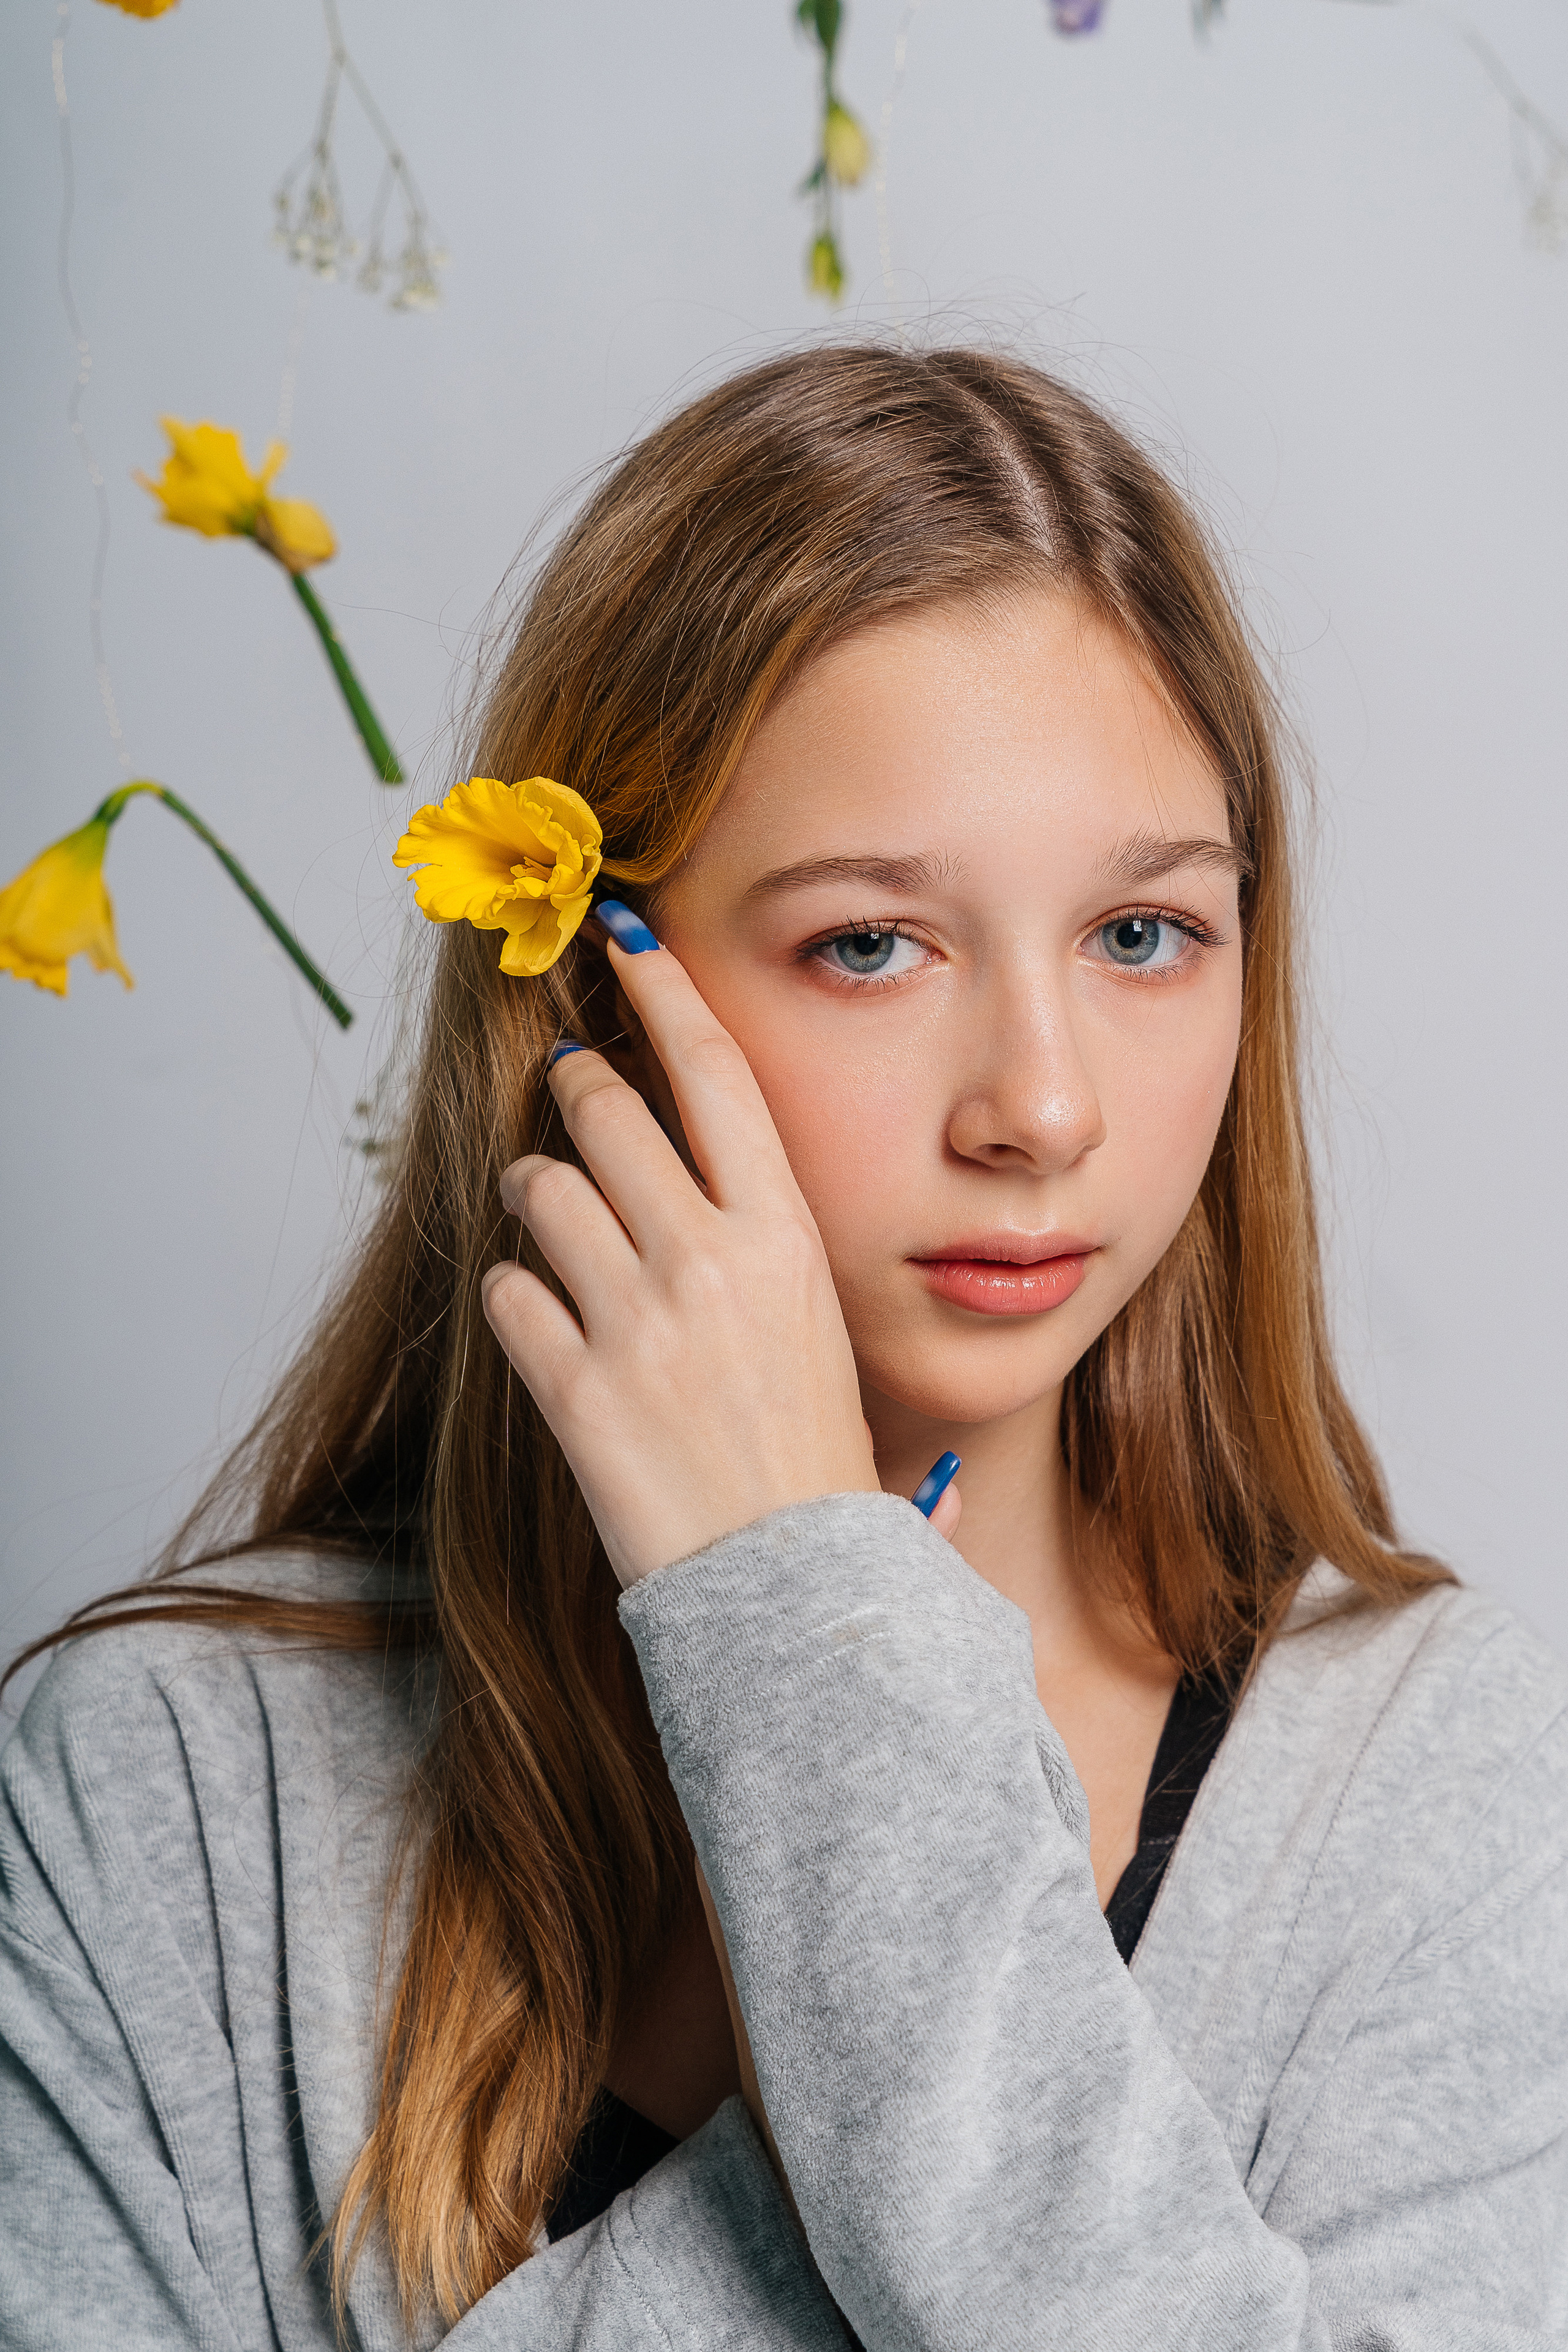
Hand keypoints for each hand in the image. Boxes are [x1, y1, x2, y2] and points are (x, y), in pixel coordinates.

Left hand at [482, 929, 879, 1586]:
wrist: (795, 1597)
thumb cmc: (824, 1473)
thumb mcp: (838, 1347)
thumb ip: (792, 1272)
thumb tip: (762, 1214)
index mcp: (788, 1237)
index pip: (716, 1073)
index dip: (665, 990)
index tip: (627, 937)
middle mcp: (709, 1258)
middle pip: (608, 1110)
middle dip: (579, 1086)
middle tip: (573, 1084)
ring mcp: (635, 1321)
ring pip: (543, 1190)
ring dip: (537, 1188)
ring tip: (550, 1208)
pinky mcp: (573, 1388)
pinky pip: (510, 1293)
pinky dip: (515, 1296)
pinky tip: (541, 1317)